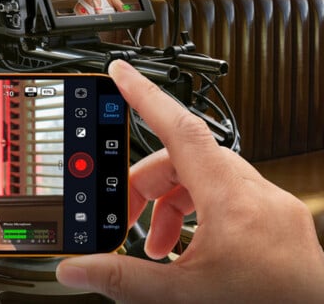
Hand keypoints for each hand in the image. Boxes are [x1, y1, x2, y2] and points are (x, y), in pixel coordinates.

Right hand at [56, 60, 323, 301]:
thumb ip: (123, 279)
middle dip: (148, 183)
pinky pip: (231, 196)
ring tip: (157, 244)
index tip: (122, 73)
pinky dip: (199, 212)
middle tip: (127, 216)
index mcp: (232, 203)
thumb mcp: (183, 296)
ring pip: (209, 177)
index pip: (180, 130)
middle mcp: (257, 196)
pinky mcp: (279, 222)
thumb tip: (77, 269)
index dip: (144, 96)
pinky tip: (188, 247)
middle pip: (186, 159)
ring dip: (172, 202)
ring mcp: (272, 207)